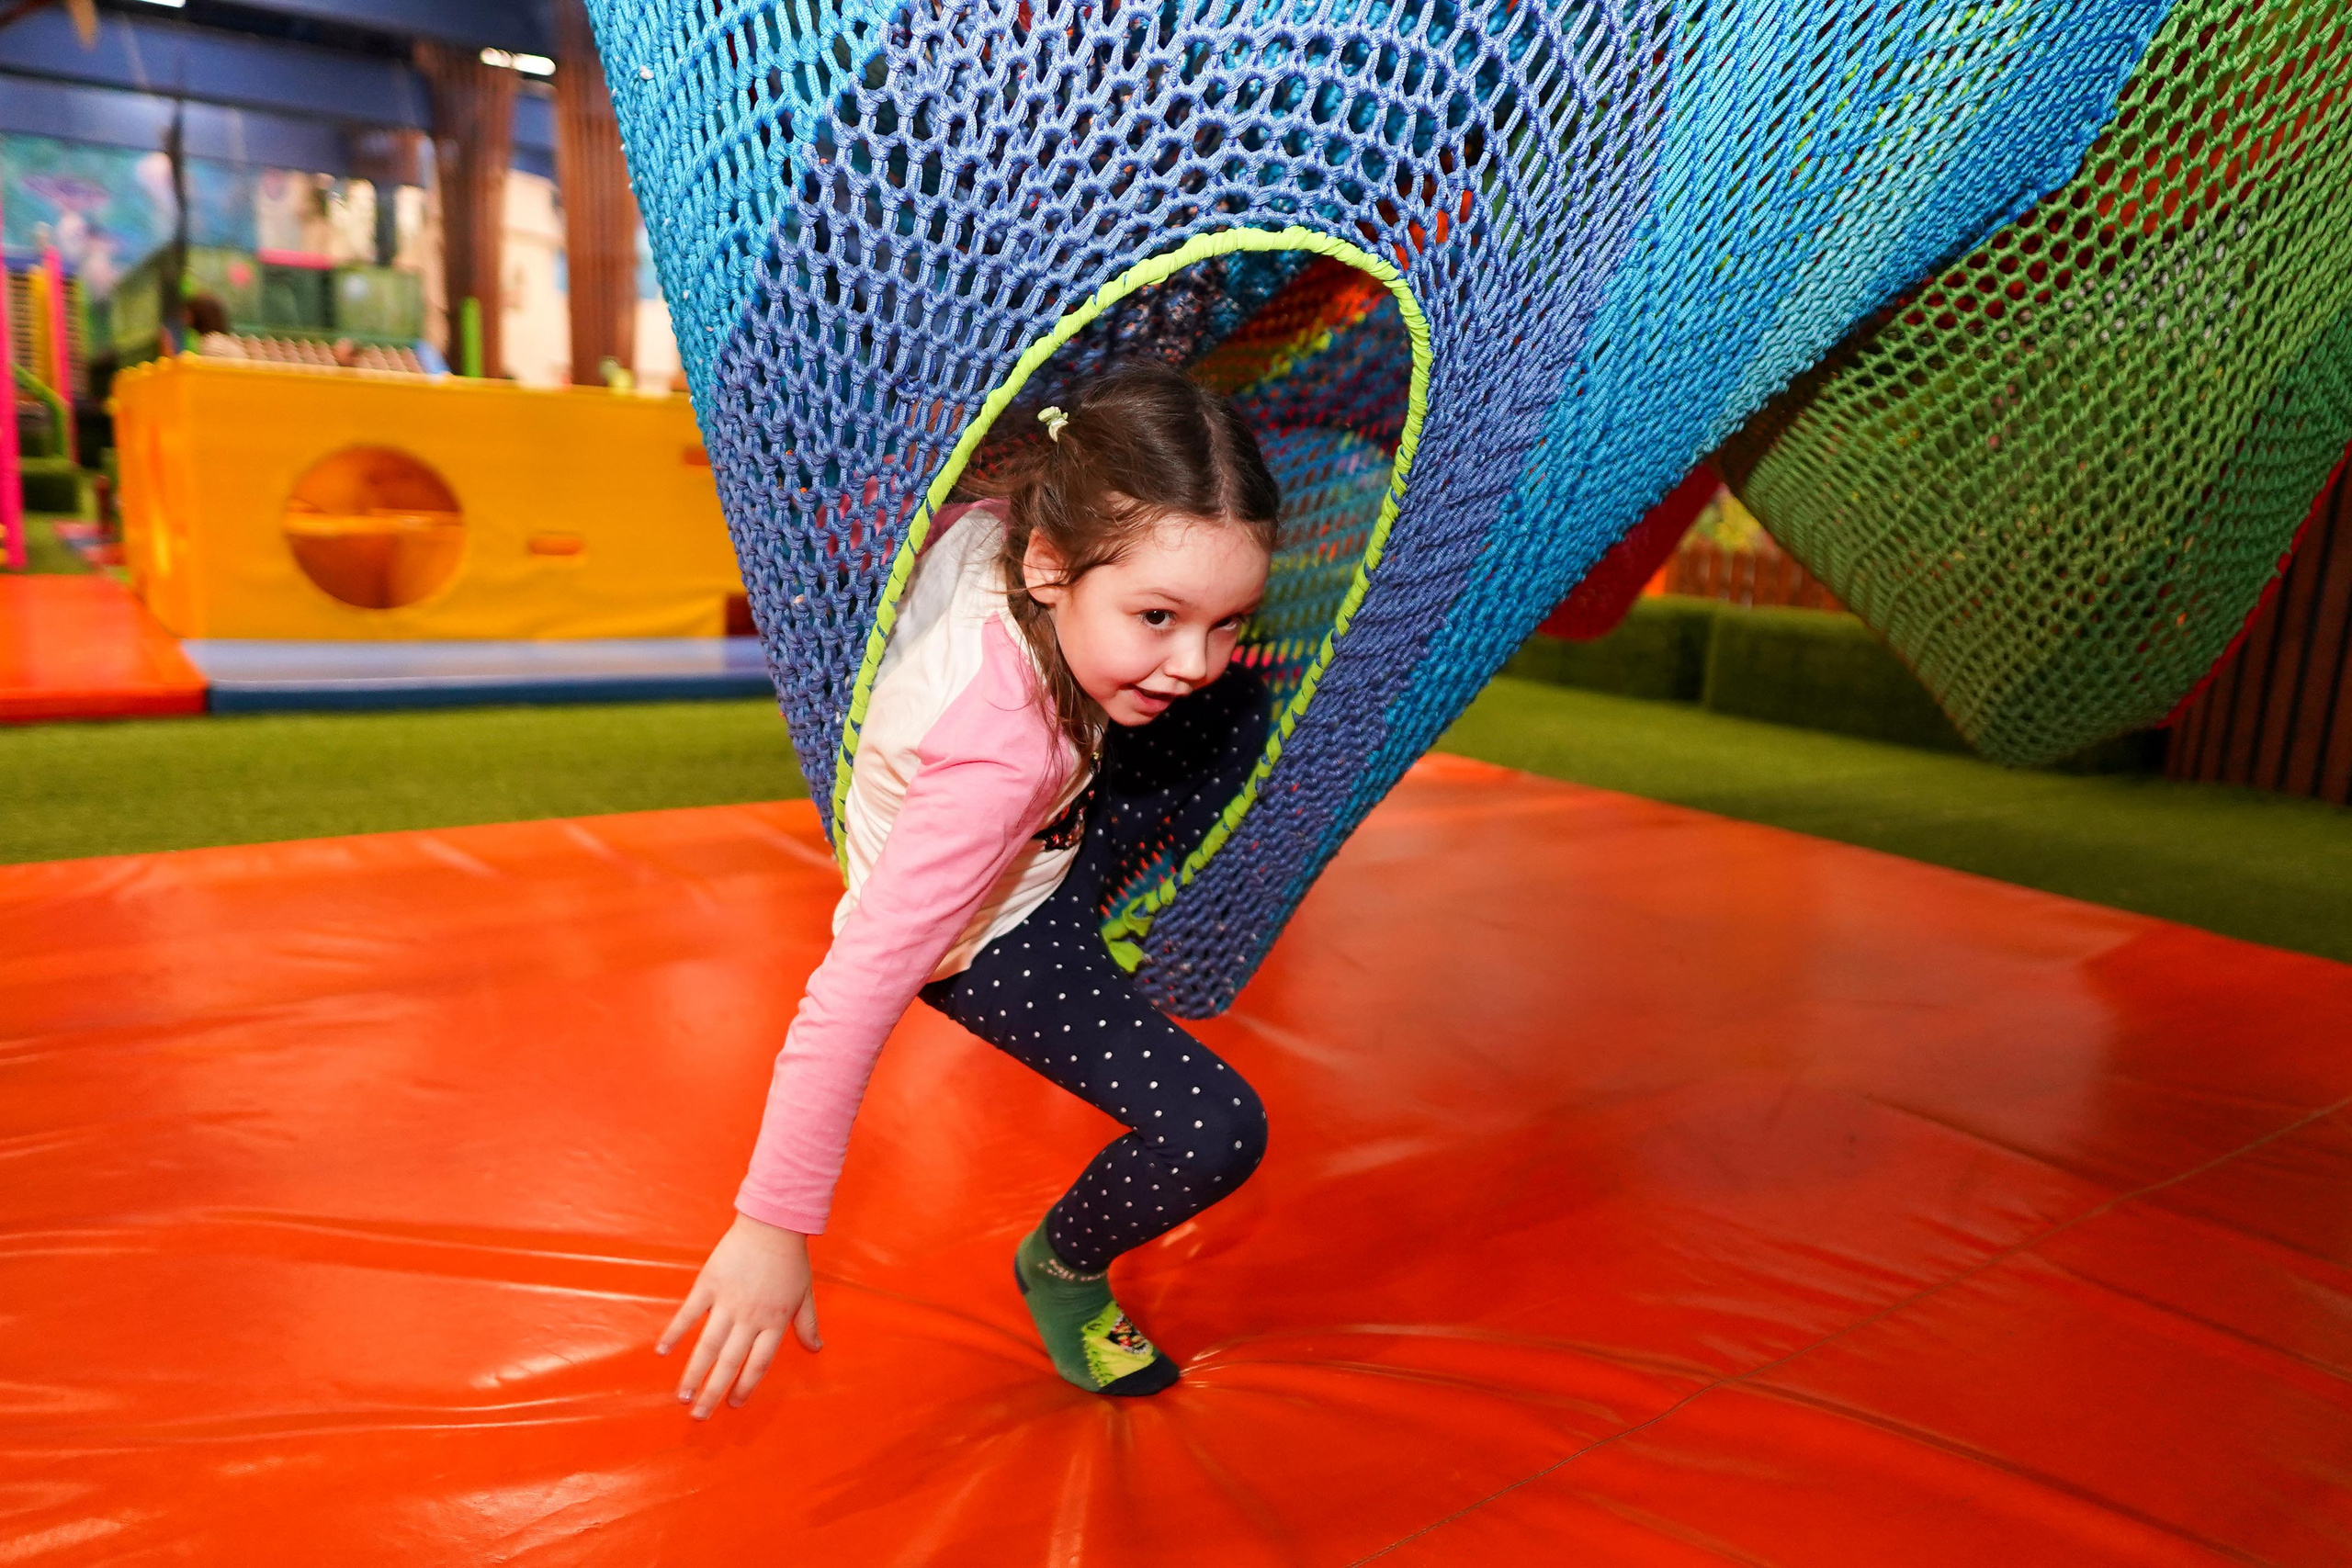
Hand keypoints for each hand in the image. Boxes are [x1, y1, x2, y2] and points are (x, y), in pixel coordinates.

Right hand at [657, 1212, 820, 1418]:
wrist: (772, 1223)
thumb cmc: (791, 1259)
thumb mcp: (805, 1294)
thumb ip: (807, 1325)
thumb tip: (817, 1349)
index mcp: (775, 1321)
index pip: (759, 1364)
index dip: (746, 1387)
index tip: (733, 1405)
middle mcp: (750, 1317)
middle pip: (730, 1363)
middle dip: (713, 1392)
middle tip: (699, 1417)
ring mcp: (728, 1301)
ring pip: (708, 1345)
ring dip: (693, 1373)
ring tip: (681, 1397)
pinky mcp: (709, 1284)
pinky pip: (689, 1313)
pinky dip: (675, 1332)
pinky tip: (662, 1352)